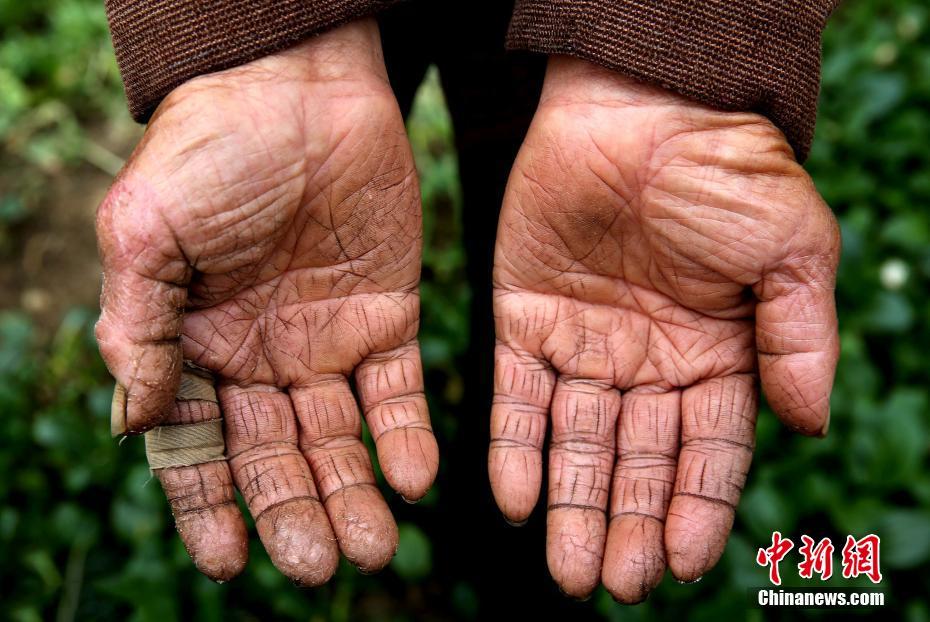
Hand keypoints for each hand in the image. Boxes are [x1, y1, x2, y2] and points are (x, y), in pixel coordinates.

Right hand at [95, 19, 437, 584]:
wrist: (300, 89)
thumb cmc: (211, 150)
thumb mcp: (146, 231)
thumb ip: (138, 327)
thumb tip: (137, 424)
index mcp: (195, 347)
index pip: (199, 448)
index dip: (210, 507)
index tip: (229, 563)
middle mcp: (261, 359)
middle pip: (277, 457)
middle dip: (296, 512)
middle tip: (318, 566)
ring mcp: (326, 343)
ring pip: (341, 439)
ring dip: (356, 495)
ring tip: (375, 549)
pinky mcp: (388, 318)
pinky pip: (399, 392)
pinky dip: (408, 438)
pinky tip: (416, 480)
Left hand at [489, 57, 838, 600]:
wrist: (638, 102)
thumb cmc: (724, 169)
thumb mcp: (790, 250)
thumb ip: (799, 340)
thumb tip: (810, 429)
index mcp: (717, 355)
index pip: (707, 454)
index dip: (694, 511)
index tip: (677, 566)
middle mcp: (648, 363)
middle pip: (636, 462)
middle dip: (625, 525)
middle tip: (610, 586)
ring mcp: (583, 344)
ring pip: (576, 443)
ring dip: (570, 506)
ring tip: (565, 573)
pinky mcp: (522, 319)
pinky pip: (515, 396)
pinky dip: (513, 447)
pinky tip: (513, 502)